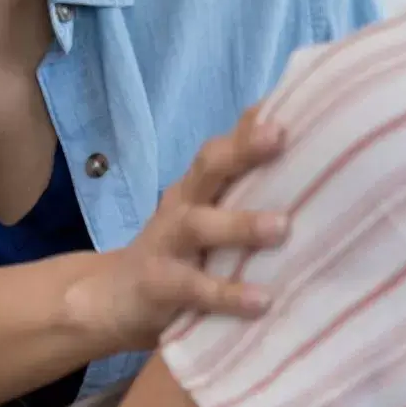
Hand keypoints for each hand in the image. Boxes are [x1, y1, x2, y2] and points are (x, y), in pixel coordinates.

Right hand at [66, 107, 289, 351]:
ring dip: (240, 224)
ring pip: (200, 225)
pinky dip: (227, 294)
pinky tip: (261, 301)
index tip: (292, 106)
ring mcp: (167, 243)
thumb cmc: (181, 252)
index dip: (254, 123)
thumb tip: (293, 149)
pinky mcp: (158, 285)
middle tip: (280, 136)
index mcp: (199, 186)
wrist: (111, 299)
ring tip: (282, 226)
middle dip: (244, 149)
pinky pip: (194, 288)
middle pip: (209, 167)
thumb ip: (242, 186)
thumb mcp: (208, 214)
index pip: (226, 144)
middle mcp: (183, 204)